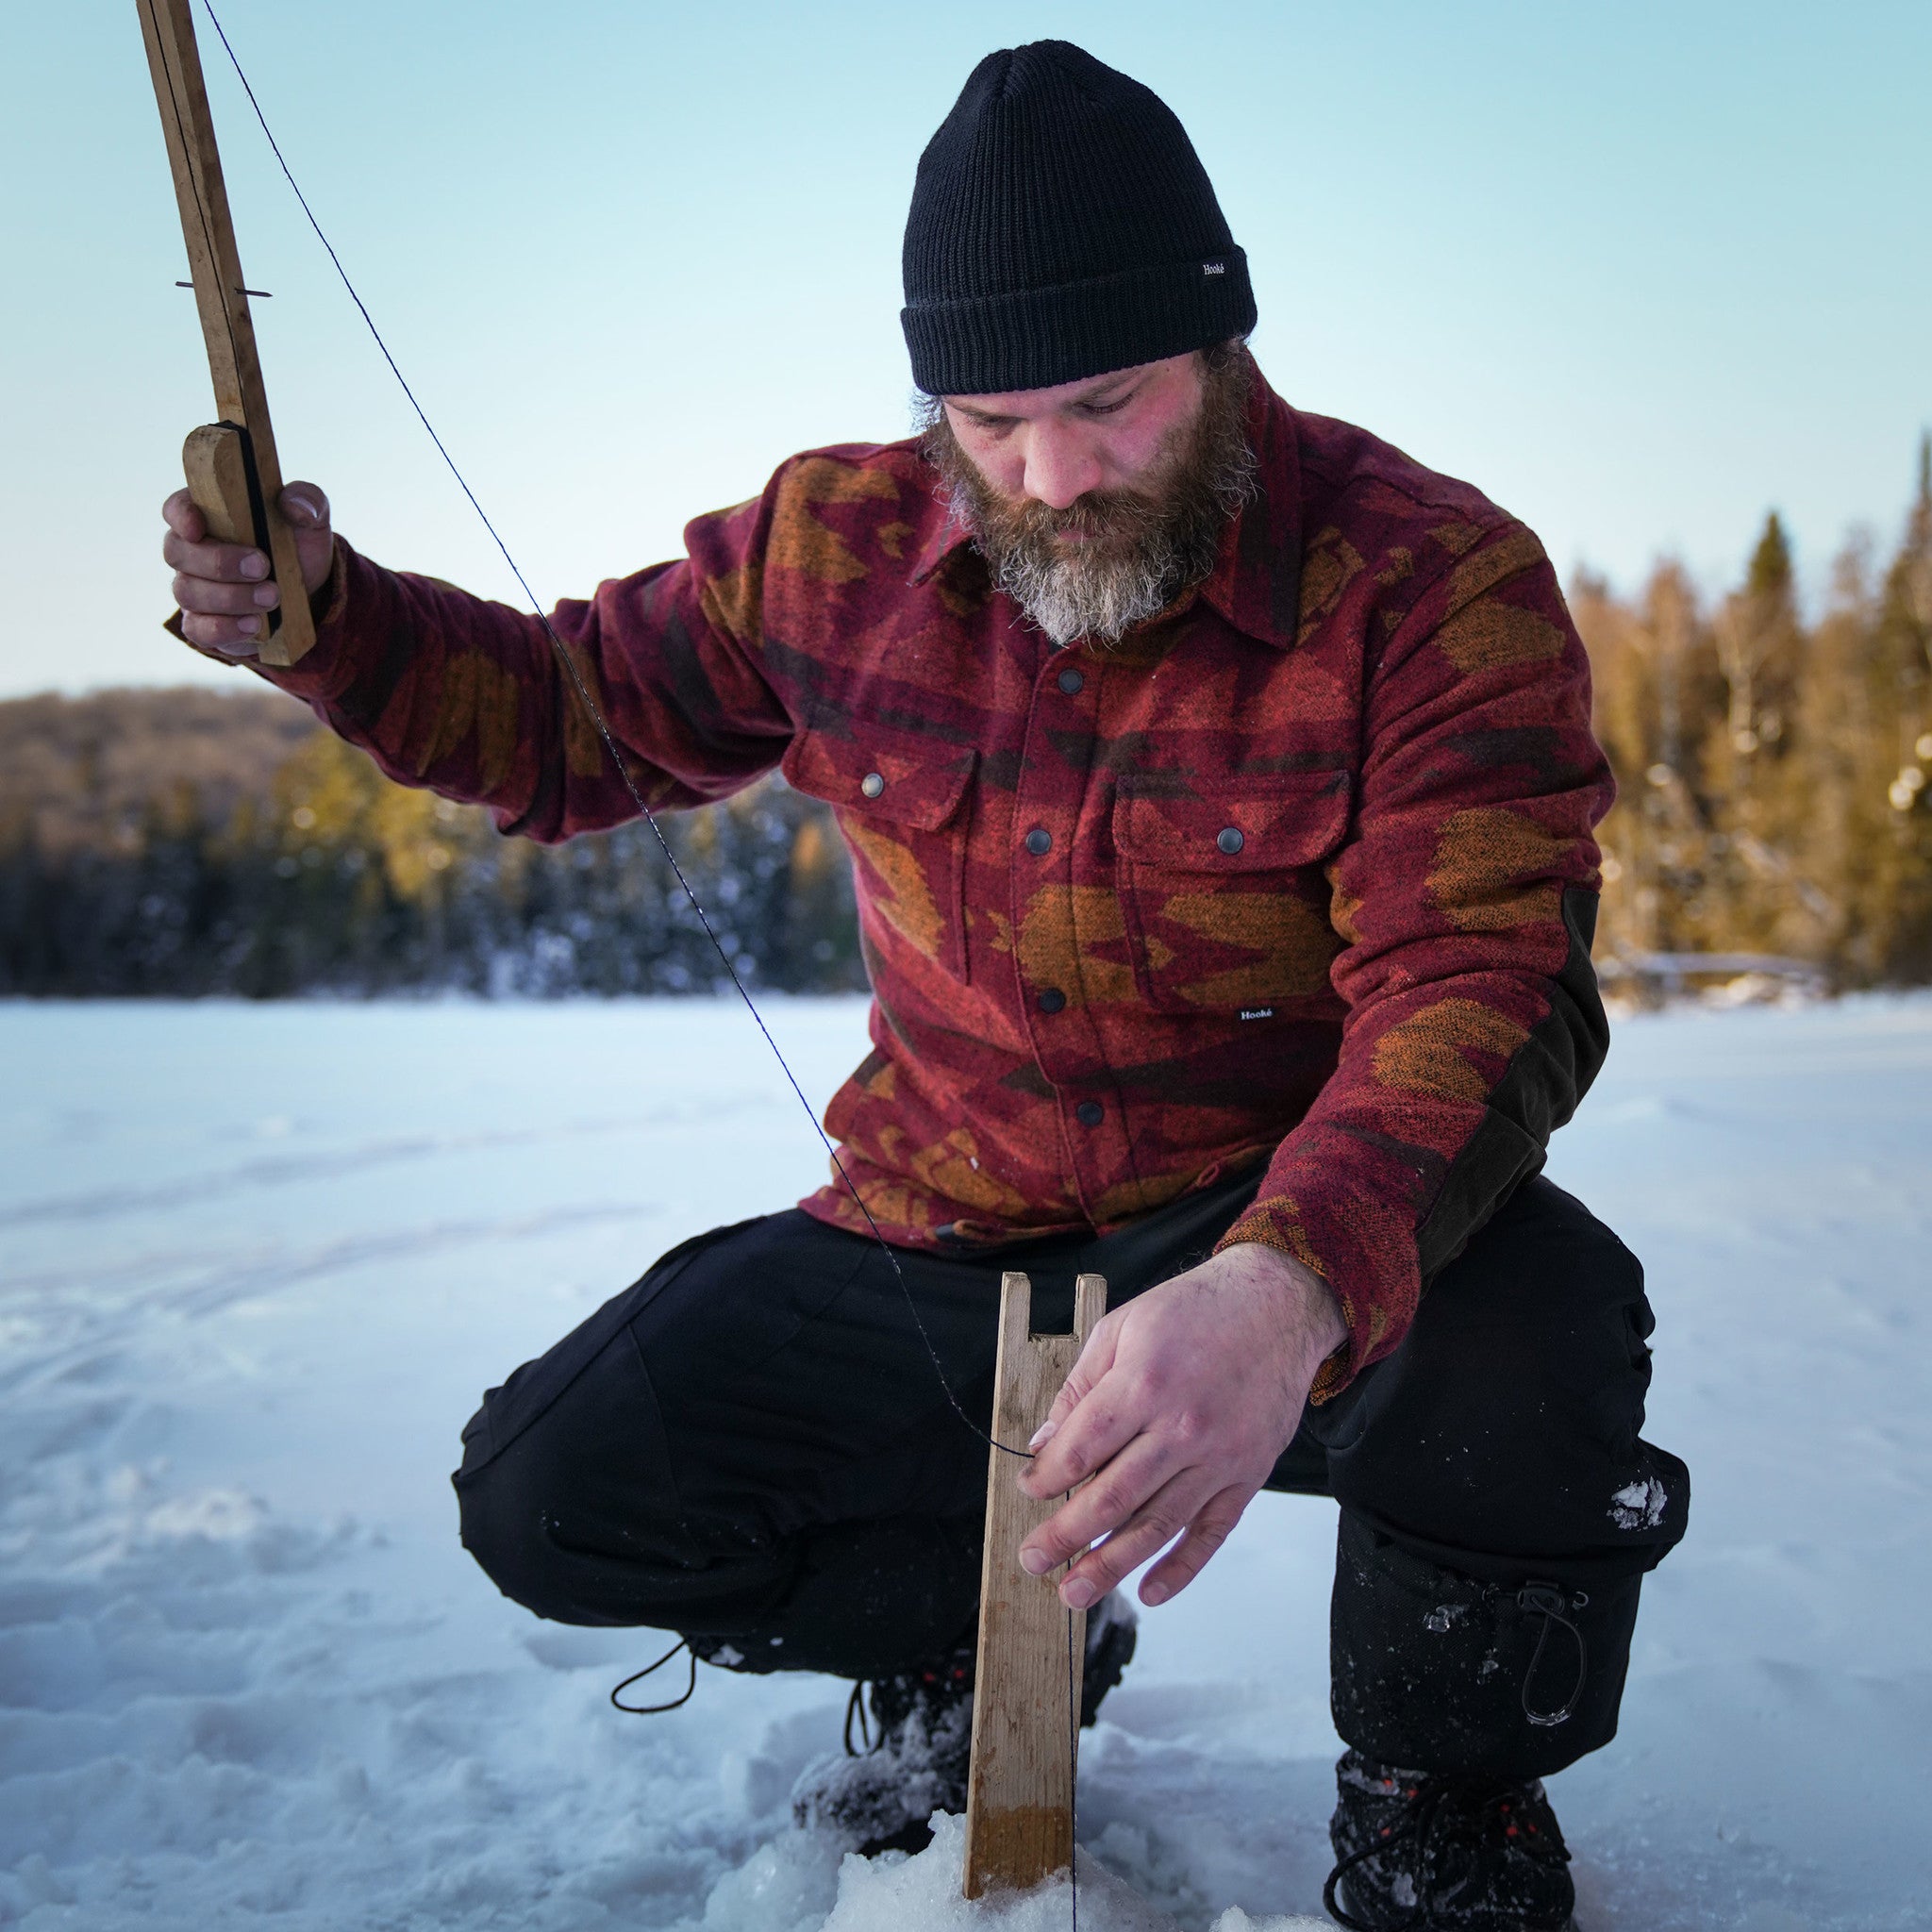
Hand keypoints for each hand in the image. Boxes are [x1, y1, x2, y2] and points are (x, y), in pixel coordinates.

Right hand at [161, 481, 333, 656]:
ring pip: (188, 592)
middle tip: (262, 567)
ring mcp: (194, 588)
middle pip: (177, 553)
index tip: (198, 527)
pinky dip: (225, 628)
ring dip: (231, 597)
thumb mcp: (311, 517)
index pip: (176, 508)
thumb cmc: (298, 544)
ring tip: (273, 596)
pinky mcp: (205, 623)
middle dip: (219, 562)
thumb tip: (295, 505)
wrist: (311, 589)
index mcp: (209, 515)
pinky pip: (199, 629)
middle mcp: (192, 551)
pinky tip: (255, 625)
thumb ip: (307, 500)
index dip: (181, 516)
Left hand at [1016, 1242, 1346, 1609]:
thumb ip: (1080, 1386)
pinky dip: (1181, 1569)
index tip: (1029, 1489)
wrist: (1278, 1306)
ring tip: (1074, 1592)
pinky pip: (1212, 1533)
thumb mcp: (1123, 1326)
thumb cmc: (1195, 1310)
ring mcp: (1219, 1456)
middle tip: (1032, 1559)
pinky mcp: (1247, 1475)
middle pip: (1112, 1497)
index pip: (1081, 1448)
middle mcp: (1181, 1426)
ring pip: (1157, 1525)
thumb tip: (1045, 1442)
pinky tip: (1150, 1592)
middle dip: (1065, 1535)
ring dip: (1111, 1564)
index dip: (1047, 1477)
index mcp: (1143, 1382)